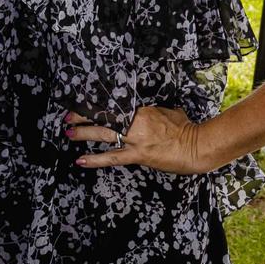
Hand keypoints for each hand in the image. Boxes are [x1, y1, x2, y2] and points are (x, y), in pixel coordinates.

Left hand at [65, 106, 208, 174]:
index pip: (114, 104)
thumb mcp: (171, 112)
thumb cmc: (186, 128)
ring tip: (68, 133)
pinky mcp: (138, 155)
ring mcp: (135, 138)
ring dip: (84, 133)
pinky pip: (113, 157)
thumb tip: (160, 109)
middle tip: (68, 116)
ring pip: (104, 133)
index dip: (97, 104)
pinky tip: (81, 161)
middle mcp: (135, 121)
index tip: (83, 102)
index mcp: (142, 110)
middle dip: (84, 116)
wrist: (196, 146)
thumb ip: (159, 111)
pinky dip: (96, 159)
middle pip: (105, 116)